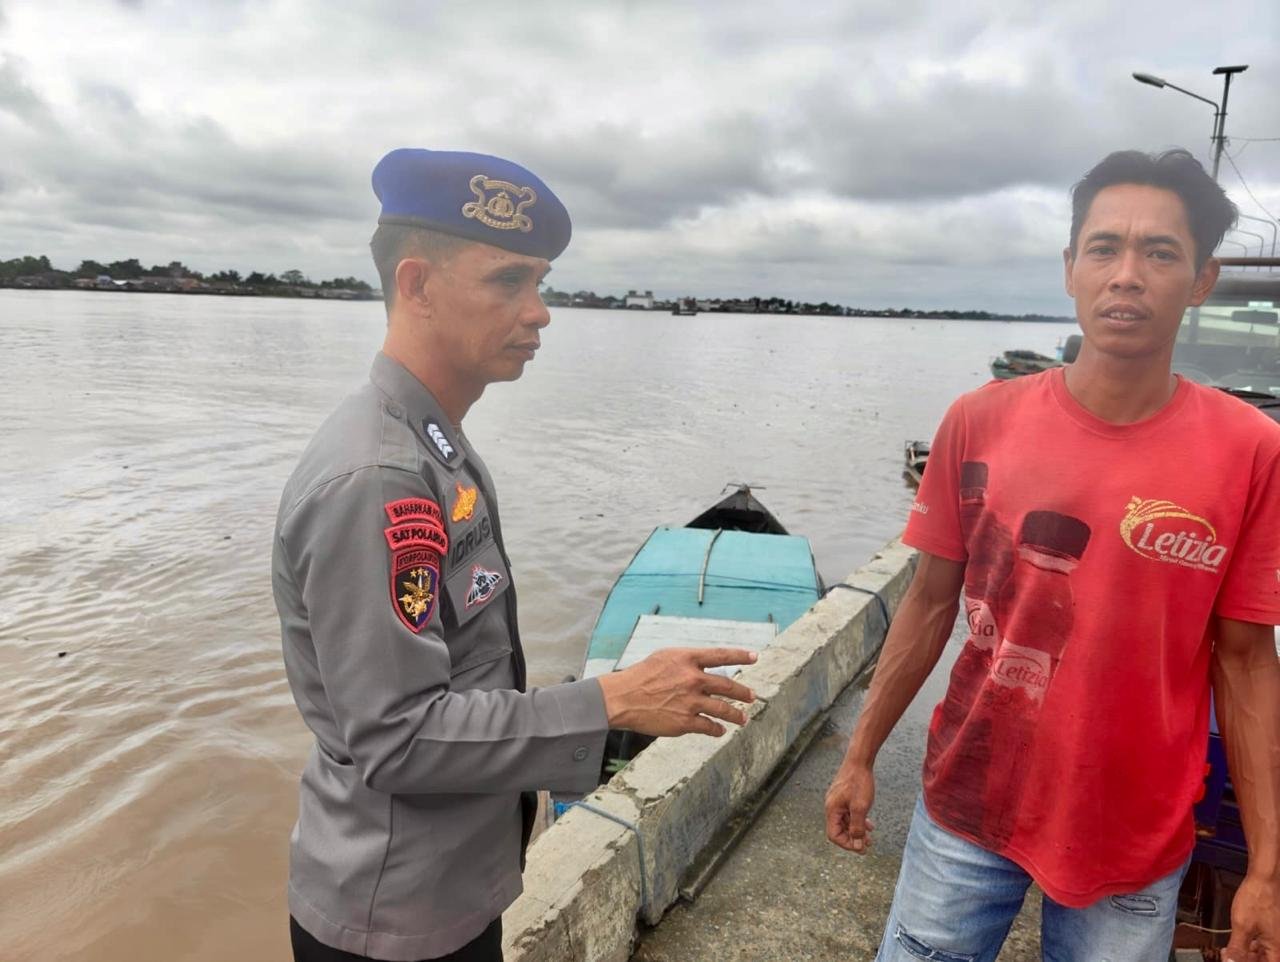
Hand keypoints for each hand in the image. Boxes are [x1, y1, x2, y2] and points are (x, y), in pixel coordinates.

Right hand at [597, 647, 756, 736]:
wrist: (623, 698)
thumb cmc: (641, 676)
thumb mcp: (665, 658)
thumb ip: (687, 661)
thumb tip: (706, 667)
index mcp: (687, 659)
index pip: (721, 655)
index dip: (740, 656)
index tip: (754, 657)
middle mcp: (693, 679)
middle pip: (728, 686)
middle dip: (743, 693)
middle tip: (752, 696)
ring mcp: (691, 701)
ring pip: (723, 709)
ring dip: (736, 715)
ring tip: (743, 719)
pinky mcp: (685, 722)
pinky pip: (709, 727)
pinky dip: (717, 729)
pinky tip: (720, 730)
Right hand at [825, 759, 874, 853]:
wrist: (859, 761)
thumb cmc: (859, 782)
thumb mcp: (860, 808)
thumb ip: (857, 827)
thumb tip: (856, 844)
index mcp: (832, 810)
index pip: (834, 835)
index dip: (847, 844)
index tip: (860, 848)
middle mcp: (832, 806)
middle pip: (839, 830)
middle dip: (853, 839)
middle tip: (867, 846)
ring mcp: (837, 801)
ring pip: (845, 822)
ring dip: (856, 831)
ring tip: (870, 837)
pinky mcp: (843, 796)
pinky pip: (848, 814)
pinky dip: (857, 821)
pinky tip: (869, 824)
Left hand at [1224, 874, 1279, 961]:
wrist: (1263, 880)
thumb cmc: (1257, 899)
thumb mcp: (1242, 926)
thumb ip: (1237, 948)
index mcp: (1276, 948)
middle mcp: (1278, 944)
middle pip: (1264, 960)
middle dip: (1246, 960)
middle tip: (1230, 957)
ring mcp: (1275, 937)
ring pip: (1263, 953)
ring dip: (1247, 954)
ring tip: (1231, 951)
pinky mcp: (1271, 929)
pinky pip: (1263, 944)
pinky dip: (1250, 945)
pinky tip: (1239, 942)